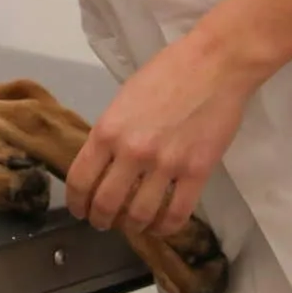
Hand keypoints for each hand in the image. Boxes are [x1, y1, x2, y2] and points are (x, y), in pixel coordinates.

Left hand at [66, 26, 265, 236]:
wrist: (214, 64)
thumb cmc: (167, 71)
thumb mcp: (124, 99)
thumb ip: (113, 132)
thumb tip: (106, 161)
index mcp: (107, 130)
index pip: (80, 179)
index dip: (77, 202)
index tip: (80, 209)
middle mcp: (131, 152)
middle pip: (106, 203)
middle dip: (100, 219)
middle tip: (103, 222)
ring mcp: (165, 165)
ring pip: (139, 215)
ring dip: (131, 227)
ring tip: (132, 227)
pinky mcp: (197, 172)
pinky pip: (177, 213)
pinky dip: (165, 227)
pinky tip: (160, 226)